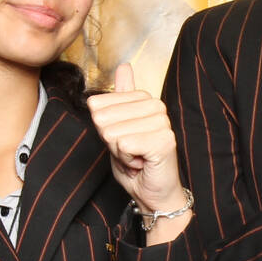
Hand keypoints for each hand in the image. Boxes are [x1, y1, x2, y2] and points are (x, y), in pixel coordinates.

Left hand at [88, 63, 184, 210]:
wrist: (155, 194)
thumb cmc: (137, 164)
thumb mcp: (119, 128)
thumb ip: (120, 99)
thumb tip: (124, 66)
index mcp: (145, 100)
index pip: (98, 104)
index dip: (104, 129)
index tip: (123, 141)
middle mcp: (156, 106)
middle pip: (103, 118)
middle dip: (111, 142)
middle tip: (130, 152)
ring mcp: (162, 122)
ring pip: (112, 133)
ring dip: (119, 153)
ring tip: (137, 157)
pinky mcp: (163, 140)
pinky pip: (123, 145)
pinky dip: (127, 160)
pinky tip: (141, 163)